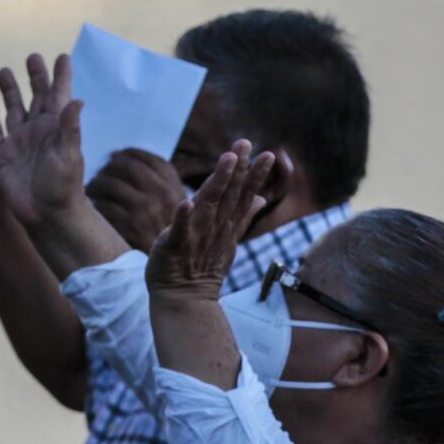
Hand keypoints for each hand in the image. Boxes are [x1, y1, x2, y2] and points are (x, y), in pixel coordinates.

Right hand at [0, 53, 88, 227]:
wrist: (48, 215)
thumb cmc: (64, 188)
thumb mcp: (68, 156)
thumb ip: (70, 128)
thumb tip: (78, 100)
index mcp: (56, 129)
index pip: (59, 96)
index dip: (61, 77)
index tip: (63, 57)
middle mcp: (38, 132)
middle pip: (35, 97)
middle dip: (34, 78)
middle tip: (32, 57)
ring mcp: (19, 142)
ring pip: (13, 109)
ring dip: (9, 92)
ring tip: (4, 71)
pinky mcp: (2, 155)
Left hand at [89, 148, 188, 253]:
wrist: (175, 274)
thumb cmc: (171, 238)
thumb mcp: (177, 208)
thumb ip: (161, 184)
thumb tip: (119, 156)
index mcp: (175, 187)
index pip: (146, 158)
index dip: (128, 154)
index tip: (117, 157)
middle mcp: (162, 195)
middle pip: (126, 166)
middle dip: (109, 166)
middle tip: (102, 173)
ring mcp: (145, 210)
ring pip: (110, 183)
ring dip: (97, 183)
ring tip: (94, 188)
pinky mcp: (128, 226)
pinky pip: (103, 204)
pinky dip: (96, 202)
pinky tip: (93, 204)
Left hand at [146, 142, 276, 301]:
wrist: (184, 298)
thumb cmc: (202, 267)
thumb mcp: (227, 240)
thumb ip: (242, 217)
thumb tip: (260, 198)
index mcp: (227, 225)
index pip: (244, 196)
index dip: (254, 174)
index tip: (267, 154)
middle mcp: (216, 228)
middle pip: (230, 195)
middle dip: (239, 169)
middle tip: (246, 144)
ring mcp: (198, 237)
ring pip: (210, 205)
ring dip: (219, 182)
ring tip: (227, 159)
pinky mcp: (176, 246)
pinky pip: (181, 230)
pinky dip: (184, 218)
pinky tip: (187, 202)